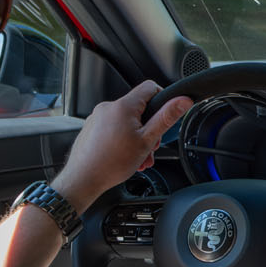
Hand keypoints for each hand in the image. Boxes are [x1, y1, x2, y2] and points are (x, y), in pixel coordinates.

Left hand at [53, 81, 192, 211]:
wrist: (83, 179)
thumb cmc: (111, 163)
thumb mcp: (147, 140)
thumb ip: (166, 118)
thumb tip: (182, 101)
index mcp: (123, 106)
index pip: (150, 87)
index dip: (163, 99)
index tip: (166, 114)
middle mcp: (108, 107)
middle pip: (139, 109)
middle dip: (149, 128)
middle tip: (150, 146)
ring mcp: (97, 117)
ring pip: (127, 121)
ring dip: (137, 137)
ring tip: (138, 156)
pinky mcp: (92, 128)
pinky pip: (114, 128)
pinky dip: (123, 139)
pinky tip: (125, 156)